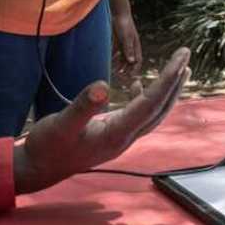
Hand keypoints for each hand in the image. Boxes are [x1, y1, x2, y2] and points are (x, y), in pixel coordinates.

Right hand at [12, 47, 190, 193]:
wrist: (39, 169)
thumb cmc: (48, 147)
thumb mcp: (61, 124)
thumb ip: (83, 106)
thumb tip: (104, 85)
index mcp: (117, 133)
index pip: (150, 102)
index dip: (168, 78)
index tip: (181, 56)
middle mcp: (125, 137)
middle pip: (159, 108)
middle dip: (175, 81)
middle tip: (185, 55)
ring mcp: (120, 138)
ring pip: (153, 113)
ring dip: (167, 91)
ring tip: (179, 70)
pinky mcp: (112, 135)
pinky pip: (138, 116)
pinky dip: (146, 98)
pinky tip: (139, 85)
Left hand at [111, 12, 142, 90]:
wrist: (119, 13)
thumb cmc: (124, 24)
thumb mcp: (126, 37)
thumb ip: (128, 49)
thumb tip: (131, 61)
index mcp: (136, 46)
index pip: (138, 60)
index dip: (135, 69)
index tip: (130, 76)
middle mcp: (131, 46)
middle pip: (130, 61)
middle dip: (127, 69)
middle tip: (121, 77)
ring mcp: (125, 44)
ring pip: (123, 57)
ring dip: (120, 65)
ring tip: (115, 72)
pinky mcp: (118, 41)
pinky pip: (117, 52)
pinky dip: (114, 57)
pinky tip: (110, 61)